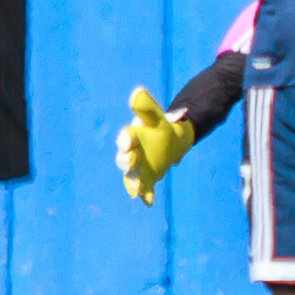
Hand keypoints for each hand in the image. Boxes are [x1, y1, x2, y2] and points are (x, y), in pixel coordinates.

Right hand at [115, 87, 194, 205]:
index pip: (125, 139)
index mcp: (131, 137)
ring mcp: (137, 168)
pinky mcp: (146, 178)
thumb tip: (138, 91)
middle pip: (124, 160)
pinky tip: (149, 203)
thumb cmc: (159, 126)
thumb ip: (146, 107)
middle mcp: (130, 154)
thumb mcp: (155, 116)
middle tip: (130, 162)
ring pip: (131, 176)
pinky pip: (144, 188)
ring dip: (132, 182)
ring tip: (136, 189)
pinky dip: (145, 196)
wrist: (170, 139)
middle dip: (126, 162)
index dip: (125, 141)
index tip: (127, 142)